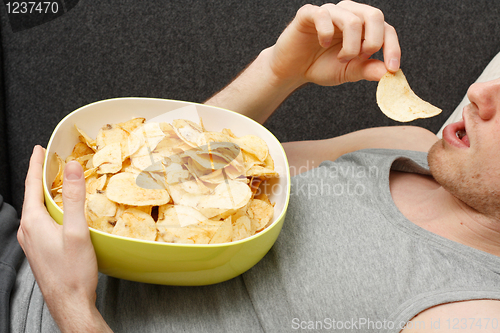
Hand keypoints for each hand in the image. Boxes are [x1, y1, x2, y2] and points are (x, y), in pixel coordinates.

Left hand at [17, 145, 110, 331]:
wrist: (70, 303)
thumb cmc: (73, 271)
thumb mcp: (77, 231)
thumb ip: (74, 197)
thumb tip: (72, 168)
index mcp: (33, 222)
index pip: (31, 185)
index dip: (36, 164)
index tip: (39, 149)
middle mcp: (28, 231)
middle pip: (33, 196)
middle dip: (41, 177)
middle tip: (51, 162)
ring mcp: (32, 242)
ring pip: (38, 210)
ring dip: (47, 194)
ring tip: (58, 183)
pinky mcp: (40, 250)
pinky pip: (42, 222)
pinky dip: (50, 209)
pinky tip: (62, 212)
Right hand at [269, 1, 399, 86]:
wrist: (292, 70)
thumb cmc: (320, 66)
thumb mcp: (347, 72)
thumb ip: (367, 70)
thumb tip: (388, 73)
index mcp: (362, 26)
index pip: (386, 29)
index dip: (392, 48)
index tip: (392, 69)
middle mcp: (348, 14)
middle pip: (374, 16)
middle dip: (373, 42)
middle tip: (361, 59)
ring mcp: (329, 12)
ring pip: (352, 19)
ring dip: (350, 45)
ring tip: (341, 58)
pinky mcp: (309, 14)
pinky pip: (323, 15)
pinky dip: (327, 33)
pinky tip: (323, 44)